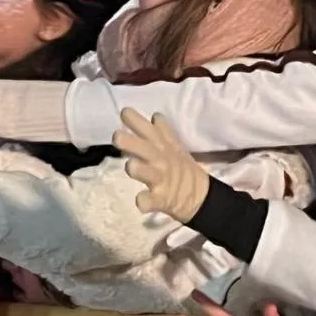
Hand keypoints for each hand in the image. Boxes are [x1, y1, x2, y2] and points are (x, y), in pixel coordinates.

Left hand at [115, 108, 209, 223]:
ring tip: (130, 165)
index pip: (150, 129)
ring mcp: (162, 179)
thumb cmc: (179, 167)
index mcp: (163, 146)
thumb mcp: (174, 146)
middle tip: (116, 137)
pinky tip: (140, 202)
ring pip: (148, 173)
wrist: (199, 195)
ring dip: (139, 169)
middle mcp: (161, 160)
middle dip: (131, 143)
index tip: (124, 112)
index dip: (137, 121)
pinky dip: (146, 201)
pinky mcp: (162, 199)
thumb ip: (162, 131)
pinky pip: (153, 200)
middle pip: (145, 149)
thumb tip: (155, 115)